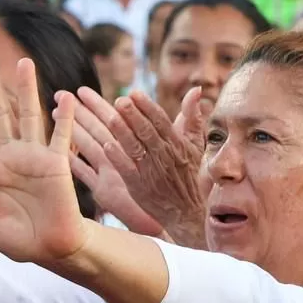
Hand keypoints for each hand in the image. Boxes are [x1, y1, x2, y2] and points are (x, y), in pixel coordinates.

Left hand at [0, 58, 88, 263]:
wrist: (49, 248)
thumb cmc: (16, 239)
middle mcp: (11, 157)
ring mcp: (34, 157)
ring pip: (28, 116)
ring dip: (26, 89)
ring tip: (24, 62)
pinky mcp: (57, 164)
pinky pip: (61, 136)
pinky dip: (64, 118)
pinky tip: (65, 97)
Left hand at [75, 87, 206, 248]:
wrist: (186, 211)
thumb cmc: (188, 175)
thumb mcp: (194, 146)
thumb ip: (192, 118)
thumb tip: (195, 90)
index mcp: (176, 144)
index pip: (161, 121)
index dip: (147, 106)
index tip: (134, 93)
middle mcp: (164, 155)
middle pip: (146, 131)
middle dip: (133, 115)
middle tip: (120, 100)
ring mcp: (150, 171)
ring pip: (135, 148)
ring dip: (123, 132)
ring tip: (110, 117)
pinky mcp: (139, 186)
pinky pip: (128, 170)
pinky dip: (118, 158)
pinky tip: (107, 146)